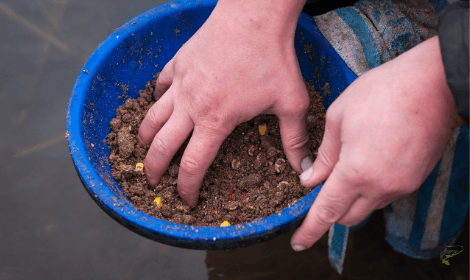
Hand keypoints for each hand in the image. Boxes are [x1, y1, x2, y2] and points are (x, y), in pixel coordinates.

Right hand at [137, 0, 308, 205]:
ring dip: (144, 138)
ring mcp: (181, 83)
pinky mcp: (179, 62)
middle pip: (161, 146)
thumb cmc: (273, 59)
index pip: (193, 165)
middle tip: (152, 181)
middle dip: (153, 169)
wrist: (255, 17)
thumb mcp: (290, 103)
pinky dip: (156, 99)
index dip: (187, 187)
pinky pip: (160, 85)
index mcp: (215, 121)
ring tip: (143, 148)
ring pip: (150, 117)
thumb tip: (305, 170)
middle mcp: (191, 106)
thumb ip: (294, 139)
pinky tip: (160, 103)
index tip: (187, 199)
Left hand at [291, 36, 462, 250]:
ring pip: (367, 207)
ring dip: (351, 199)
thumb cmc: (383, 93)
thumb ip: (324, 156)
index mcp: (356, 172)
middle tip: (320, 189)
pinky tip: (367, 164)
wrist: (432, 84)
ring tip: (346, 168)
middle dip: (329, 210)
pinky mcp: (415, 179)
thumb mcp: (338, 118)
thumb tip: (312, 179)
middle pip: (347, 217)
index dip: (310, 229)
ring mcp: (402, 185)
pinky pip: (385, 195)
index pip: (327, 212)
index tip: (298, 241)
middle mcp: (381, 186)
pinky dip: (370, 189)